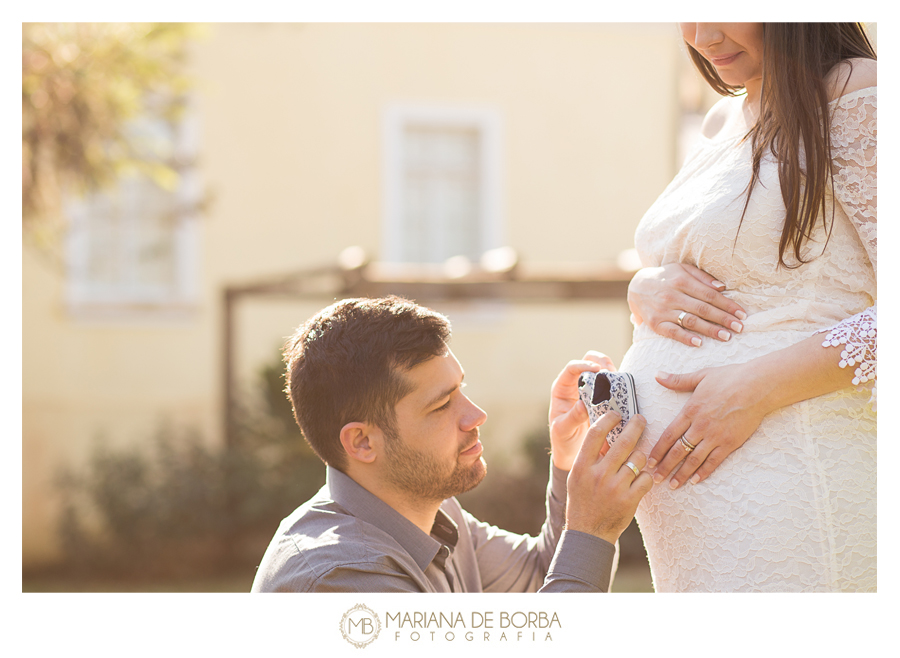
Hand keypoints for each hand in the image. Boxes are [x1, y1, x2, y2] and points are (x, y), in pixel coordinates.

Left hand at [548, 351, 614, 470]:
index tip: (598, 370)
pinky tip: (626, 391)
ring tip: (620, 380)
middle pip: (589, 361)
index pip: (572, 368)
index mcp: (562, 389)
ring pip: (603, 370)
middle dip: (601, 362)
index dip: (584, 365)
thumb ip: (572, 418)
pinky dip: (620, 384)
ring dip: (613, 371)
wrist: (572, 453)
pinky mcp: (604, 398)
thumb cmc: (563, 440)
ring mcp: (591, 391)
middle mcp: (576, 386)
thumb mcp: (563, 430)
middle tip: (612, 372)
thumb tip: (583, 405)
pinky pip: (613, 385)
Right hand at [566, 412, 652, 543]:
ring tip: (637, 459)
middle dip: (636, 425)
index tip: (617, 414)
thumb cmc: (583, 501)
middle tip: (641, 419)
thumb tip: (608, 432)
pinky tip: (639, 479)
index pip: (596, 432)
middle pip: (624, 441)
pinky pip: (646, 478)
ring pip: (638, 458)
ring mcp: (615, 487)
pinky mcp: (630, 500)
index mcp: (582, 466)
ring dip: (640, 456)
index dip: (609, 418)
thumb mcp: (579, 476)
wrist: (588, 533)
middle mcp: (598, 474)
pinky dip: (645, 476)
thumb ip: (591, 456)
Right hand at [627, 263, 747, 346]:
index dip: (727, 305)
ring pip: (690, 321)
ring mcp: (663, 310)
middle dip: (723, 319)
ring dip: (710, 330)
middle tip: (739, 328)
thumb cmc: (665, 277)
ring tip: (726, 336)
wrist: (636, 286)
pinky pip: (672, 332)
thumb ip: (702, 277)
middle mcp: (673, 296)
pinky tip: (699, 343)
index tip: (741, 314)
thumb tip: (722, 287)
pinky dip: (685, 338)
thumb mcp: (682, 269)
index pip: (710, 295)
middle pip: (703, 309)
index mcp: (682, 281)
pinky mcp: (655, 323)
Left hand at [647, 363, 770, 487]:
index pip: (668, 435)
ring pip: (694, 459)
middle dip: (665, 466)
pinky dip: (704, 471)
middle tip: (654, 479)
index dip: (657, 450)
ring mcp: (715, 436)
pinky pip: (714, 461)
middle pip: (678, 451)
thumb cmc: (730, 378)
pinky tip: (696, 481)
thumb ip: (677, 380)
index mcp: (690, 410)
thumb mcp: (700, 376)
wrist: (758, 386)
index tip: (648, 461)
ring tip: (672, 485)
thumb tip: (657, 375)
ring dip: (682, 473)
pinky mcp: (730, 442)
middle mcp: (700, 426)